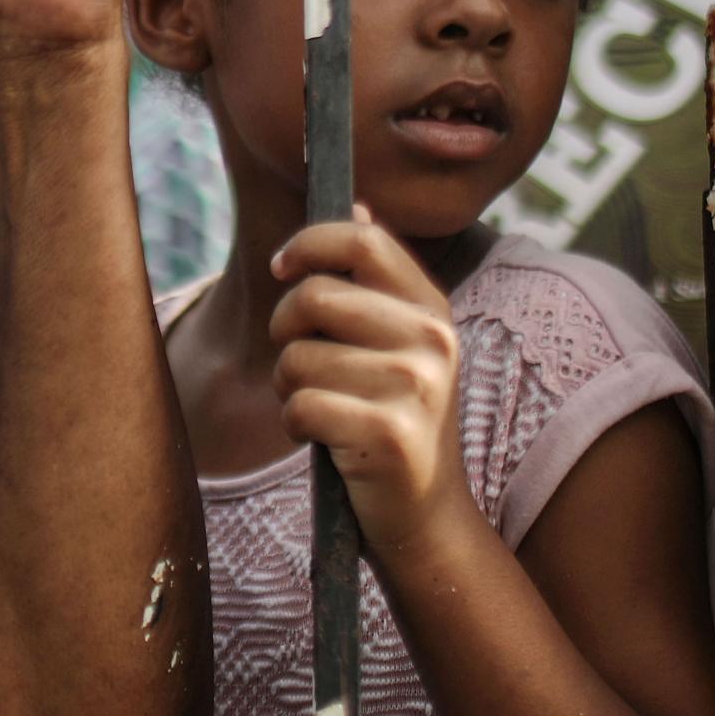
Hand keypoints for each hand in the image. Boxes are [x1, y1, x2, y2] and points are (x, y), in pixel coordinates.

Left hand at [269, 210, 476, 555]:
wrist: (424, 515)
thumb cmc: (392, 418)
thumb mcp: (398, 342)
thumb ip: (376, 279)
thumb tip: (357, 200)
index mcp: (431, 308)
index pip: (362, 238)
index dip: (308, 244)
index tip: (282, 268)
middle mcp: (432, 340)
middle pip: (313, 295)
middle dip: (285, 330)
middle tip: (303, 363)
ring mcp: (415, 387)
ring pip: (297, 356)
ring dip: (290, 386)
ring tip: (324, 408)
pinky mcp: (388, 434)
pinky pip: (300, 405)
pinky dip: (295, 425)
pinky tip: (326, 440)